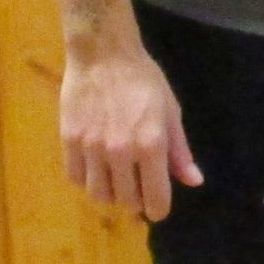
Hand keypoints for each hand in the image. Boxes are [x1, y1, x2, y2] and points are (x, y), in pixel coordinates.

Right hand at [57, 39, 201, 220]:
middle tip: (137, 185)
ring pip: (99, 194)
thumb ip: (179, 151)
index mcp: (151, 145)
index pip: (155, 199)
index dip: (159, 209)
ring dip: (110, 193)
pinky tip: (95, 166)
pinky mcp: (70, 140)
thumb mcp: (170, 111)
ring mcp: (92, 147)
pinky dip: (86, 179)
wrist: (103, 54)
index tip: (157, 207)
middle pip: (126, 201)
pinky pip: (76, 178)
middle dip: (135, 199)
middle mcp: (121, 151)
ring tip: (116, 178)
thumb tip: (194, 182)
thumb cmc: (143, 80)